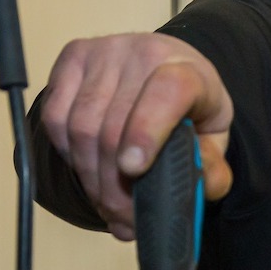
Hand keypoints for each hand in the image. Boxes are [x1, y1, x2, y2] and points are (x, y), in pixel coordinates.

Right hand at [41, 33, 234, 239]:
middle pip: (113, 128)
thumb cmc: (191, 109)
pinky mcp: (73, 57)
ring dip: (91, 179)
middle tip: (123, 218)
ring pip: (80, 128)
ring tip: (108, 205)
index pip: (166, 94)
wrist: (168, 70)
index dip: (146, 132)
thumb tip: (197, 185)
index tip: (134, 170)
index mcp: (189, 72)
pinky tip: (89, 172)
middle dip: (115, 186)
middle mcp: (143, 53)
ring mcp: (103, 52)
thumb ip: (212, 167)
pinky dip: (69, 156)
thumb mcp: (214, 140)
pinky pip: (56, 118)